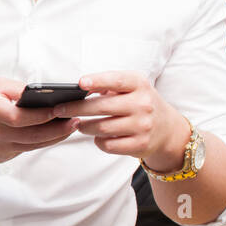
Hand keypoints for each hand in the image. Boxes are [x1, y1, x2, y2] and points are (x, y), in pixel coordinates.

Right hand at [0, 77, 80, 163]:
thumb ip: (18, 90)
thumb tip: (45, 96)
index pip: (21, 117)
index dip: (44, 115)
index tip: (62, 109)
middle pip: (32, 136)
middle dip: (57, 129)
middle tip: (76, 120)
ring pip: (33, 146)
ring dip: (54, 137)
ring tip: (70, 126)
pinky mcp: (0, 157)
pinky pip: (25, 149)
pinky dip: (39, 141)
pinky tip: (52, 133)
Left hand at [52, 71, 190, 167]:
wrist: (166, 129)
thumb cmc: (139, 103)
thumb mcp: (131, 88)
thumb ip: (108, 84)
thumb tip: (79, 87)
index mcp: (140, 84)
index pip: (117, 80)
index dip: (97, 81)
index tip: (79, 83)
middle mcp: (143, 104)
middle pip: (102, 106)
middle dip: (76, 108)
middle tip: (59, 109)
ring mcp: (143, 126)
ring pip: (102, 127)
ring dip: (84, 126)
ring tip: (77, 123)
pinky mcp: (140, 145)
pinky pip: (108, 145)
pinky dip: (97, 140)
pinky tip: (96, 136)